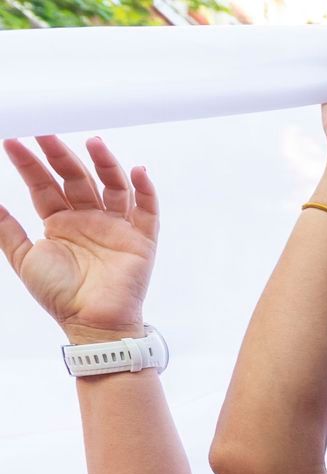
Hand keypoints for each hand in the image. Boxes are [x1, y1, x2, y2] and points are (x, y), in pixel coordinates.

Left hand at [0, 136, 155, 342]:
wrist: (92, 324)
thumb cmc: (60, 296)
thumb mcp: (23, 258)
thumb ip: (8, 230)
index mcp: (61, 222)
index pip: (44, 184)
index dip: (29, 164)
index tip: (13, 142)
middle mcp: (89, 219)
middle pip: (76, 178)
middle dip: (61, 154)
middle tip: (45, 132)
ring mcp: (116, 226)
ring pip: (112, 186)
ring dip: (104, 163)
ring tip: (93, 142)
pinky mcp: (141, 239)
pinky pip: (147, 209)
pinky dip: (145, 190)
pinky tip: (137, 171)